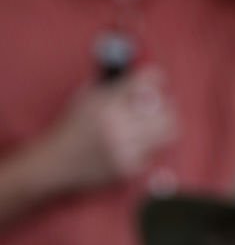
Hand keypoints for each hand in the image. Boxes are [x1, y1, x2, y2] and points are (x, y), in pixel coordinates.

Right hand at [42, 67, 176, 192]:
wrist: (56, 163)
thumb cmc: (73, 127)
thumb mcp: (86, 97)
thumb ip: (115, 86)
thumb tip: (148, 76)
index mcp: (106, 104)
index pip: (143, 84)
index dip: (153, 78)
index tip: (156, 78)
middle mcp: (117, 126)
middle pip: (165, 109)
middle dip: (166, 104)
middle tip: (162, 104)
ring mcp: (125, 148)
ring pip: (167, 132)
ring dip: (164, 124)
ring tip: (154, 123)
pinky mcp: (130, 167)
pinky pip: (154, 152)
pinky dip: (148, 146)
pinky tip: (136, 143)